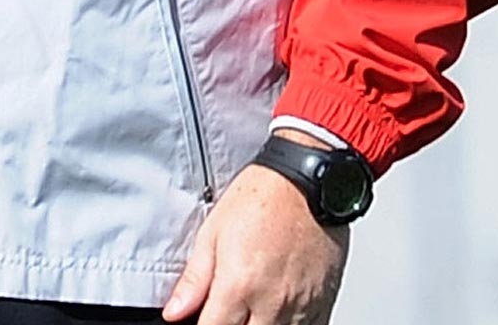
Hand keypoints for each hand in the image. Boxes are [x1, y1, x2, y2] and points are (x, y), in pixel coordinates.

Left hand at [162, 156, 349, 324]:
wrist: (308, 185)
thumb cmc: (261, 199)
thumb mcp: (213, 232)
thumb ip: (194, 279)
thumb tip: (175, 311)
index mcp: (239, 286)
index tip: (201, 316)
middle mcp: (271, 303)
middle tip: (226, 308)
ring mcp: (300, 309)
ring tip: (250, 306)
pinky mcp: (323, 307)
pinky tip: (275, 310)